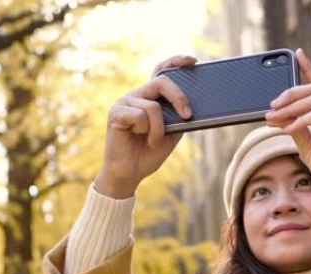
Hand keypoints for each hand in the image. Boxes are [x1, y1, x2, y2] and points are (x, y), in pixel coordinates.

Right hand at [95, 55, 196, 198]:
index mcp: (150, 98)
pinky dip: (146, 130)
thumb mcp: (172, 135)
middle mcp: (137, 95)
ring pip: (153, 106)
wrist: (130, 173)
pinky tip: (138, 138)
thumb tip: (194, 107)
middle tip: (187, 116)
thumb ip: (179, 118)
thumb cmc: (149, 153)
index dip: (176, 61)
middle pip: (162, 81)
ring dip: (158, 128)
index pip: (161, 70)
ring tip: (152, 141)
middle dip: (178, 97)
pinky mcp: (115, 112)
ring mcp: (125, 102)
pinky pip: (140, 115)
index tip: (193, 61)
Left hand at [265, 48, 310, 222]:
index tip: (296, 54)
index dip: (307, 69)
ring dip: (290, 108)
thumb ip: (296, 129)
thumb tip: (278, 115)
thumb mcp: (308, 148)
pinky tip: (288, 128)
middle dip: (288, 95)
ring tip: (274, 118)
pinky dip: (302, 120)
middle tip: (270, 107)